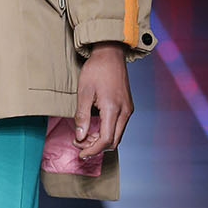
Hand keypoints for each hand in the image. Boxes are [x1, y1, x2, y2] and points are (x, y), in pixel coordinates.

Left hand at [74, 42, 133, 159]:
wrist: (111, 53)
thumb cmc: (96, 69)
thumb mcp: (84, 92)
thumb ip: (82, 116)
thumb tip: (80, 136)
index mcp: (113, 108)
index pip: (106, 140)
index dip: (92, 150)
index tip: (81, 153)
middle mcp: (125, 111)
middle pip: (114, 141)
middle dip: (96, 147)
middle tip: (79, 143)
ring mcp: (128, 109)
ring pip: (117, 135)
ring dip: (101, 140)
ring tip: (85, 135)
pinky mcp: (127, 106)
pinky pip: (119, 127)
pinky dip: (107, 132)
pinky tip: (95, 128)